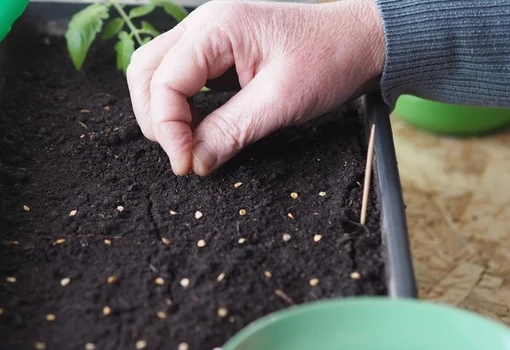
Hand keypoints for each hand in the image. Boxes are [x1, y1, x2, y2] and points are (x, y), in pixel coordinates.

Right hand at [126, 0, 384, 175]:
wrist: (363, 41)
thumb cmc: (331, 59)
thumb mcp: (281, 102)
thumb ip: (231, 131)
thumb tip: (194, 162)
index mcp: (217, 28)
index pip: (163, 81)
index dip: (167, 128)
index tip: (186, 164)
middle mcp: (204, 24)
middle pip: (146, 71)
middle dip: (156, 119)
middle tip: (182, 156)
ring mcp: (209, 35)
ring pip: (156, 72)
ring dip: (162, 112)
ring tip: (186, 144)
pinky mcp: (218, 50)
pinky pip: (180, 75)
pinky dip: (179, 105)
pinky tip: (196, 127)